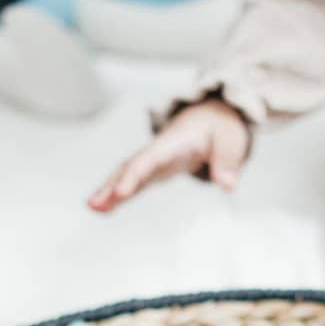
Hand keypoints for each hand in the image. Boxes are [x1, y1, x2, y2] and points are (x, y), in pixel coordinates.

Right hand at [88, 99, 249, 212]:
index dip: (135, 176)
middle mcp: (158, 150)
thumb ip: (228, 162)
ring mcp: (154, 160)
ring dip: (109, 191)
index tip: (122, 193)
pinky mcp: (155, 170)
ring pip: (126, 174)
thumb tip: (227, 185)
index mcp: (174, 142)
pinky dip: (119, 194)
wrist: (214, 117)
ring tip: (92, 208)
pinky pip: (133, 182)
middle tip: (93, 205)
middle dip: (111, 185)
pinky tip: (105, 208)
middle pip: (130, 167)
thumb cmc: (222, 128)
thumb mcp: (232, 141)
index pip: (150, 160)